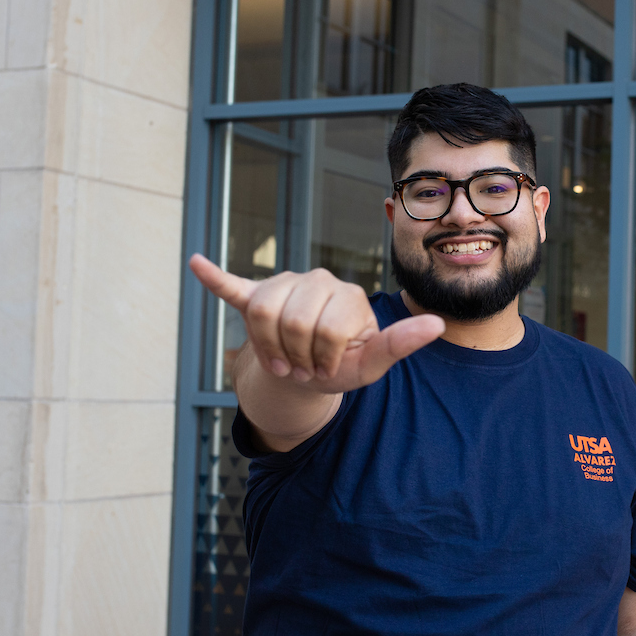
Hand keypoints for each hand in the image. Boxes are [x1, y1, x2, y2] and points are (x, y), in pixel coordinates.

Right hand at [189, 254, 443, 393]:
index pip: (323, 329)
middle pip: (291, 321)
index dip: (321, 359)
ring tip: (283, 359)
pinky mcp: (256, 293)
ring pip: (261, 314)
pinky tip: (197, 264)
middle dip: (295, 356)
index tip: (327, 369)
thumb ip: (402, 343)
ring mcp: (285, 284)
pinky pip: (233, 285)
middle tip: (304, 366)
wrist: (312, 371)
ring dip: (268, 349)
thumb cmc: (345, 365)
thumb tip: (437, 324)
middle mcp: (318, 280)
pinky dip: (214, 278)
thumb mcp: (373, 362)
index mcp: (348, 295)